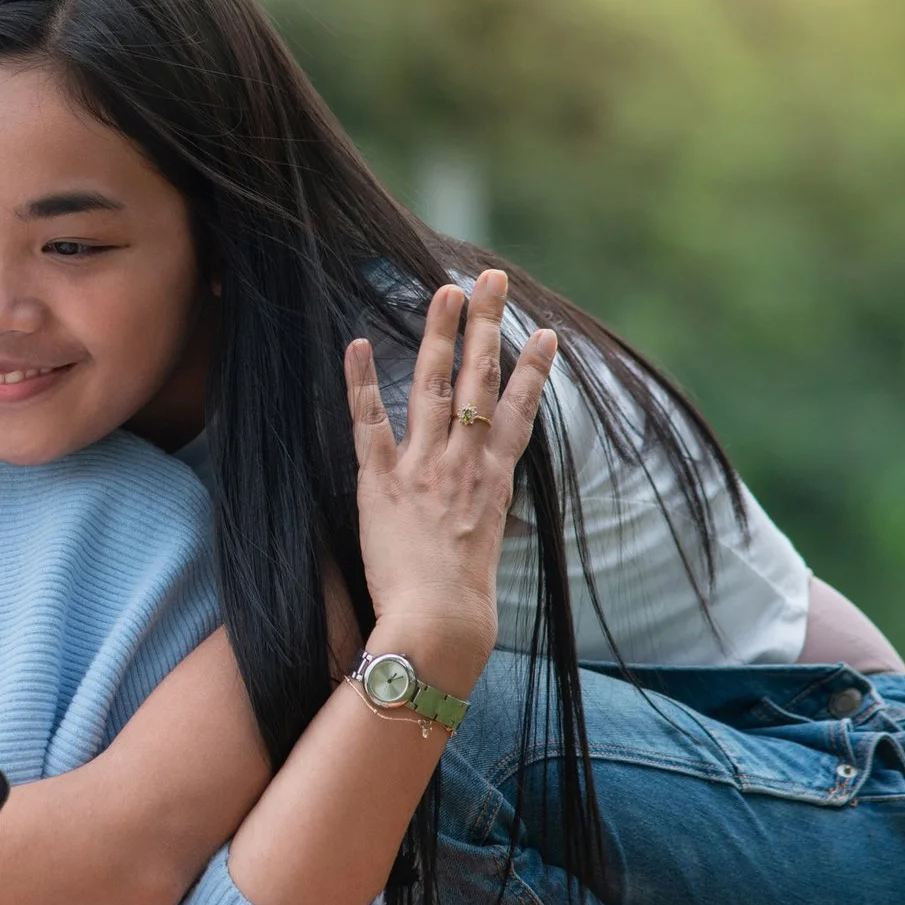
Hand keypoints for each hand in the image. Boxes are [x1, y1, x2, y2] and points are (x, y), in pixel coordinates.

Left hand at [343, 270, 556, 686]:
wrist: (439, 624)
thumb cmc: (466, 606)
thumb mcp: (491, 552)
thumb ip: (489, 518)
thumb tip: (495, 512)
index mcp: (495, 481)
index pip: (518, 412)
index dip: (532, 371)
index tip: (545, 335)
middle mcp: (465, 463)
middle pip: (480, 379)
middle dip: (487, 324)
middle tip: (492, 280)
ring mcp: (425, 467)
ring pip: (434, 385)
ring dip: (440, 333)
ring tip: (445, 291)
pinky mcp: (383, 482)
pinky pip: (370, 422)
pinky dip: (363, 382)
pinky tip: (359, 344)